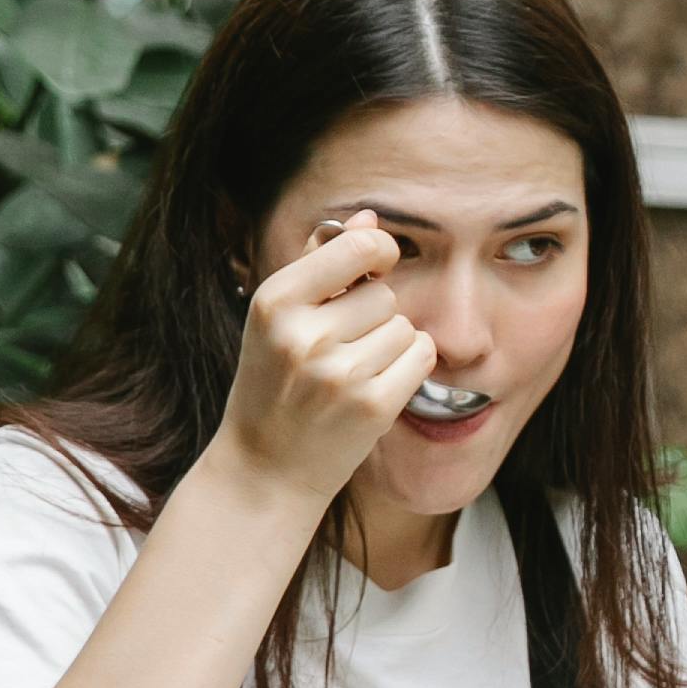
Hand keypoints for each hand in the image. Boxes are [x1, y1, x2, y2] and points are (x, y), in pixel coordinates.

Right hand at [211, 212, 446, 514]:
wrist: (265, 470)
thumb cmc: (273, 384)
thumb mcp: (276, 319)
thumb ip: (318, 261)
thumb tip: (368, 217)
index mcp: (274, 303)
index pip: (357, 246)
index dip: (379, 250)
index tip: (377, 263)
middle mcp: (304, 336)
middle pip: (384, 294)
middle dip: (374, 315)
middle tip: (340, 348)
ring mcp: (339, 373)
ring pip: (405, 326)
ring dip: (391, 345)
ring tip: (351, 373)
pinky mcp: (373, 406)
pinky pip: (421, 357)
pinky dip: (408, 369)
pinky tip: (375, 387)